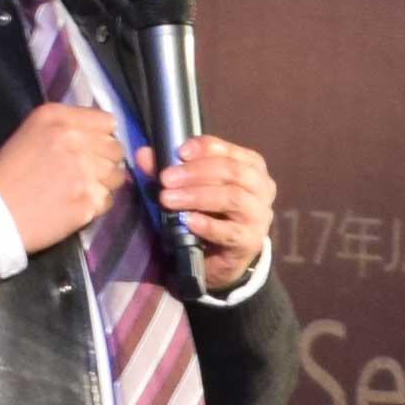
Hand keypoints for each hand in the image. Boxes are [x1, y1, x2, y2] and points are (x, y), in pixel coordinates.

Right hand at [0, 101, 132, 252]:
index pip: (106, 122)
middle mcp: (73, 141)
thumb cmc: (9, 172)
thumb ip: (66, 124)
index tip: (92, 147)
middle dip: (105, 160)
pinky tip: (77, 204)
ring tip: (82, 189)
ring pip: (116, 176)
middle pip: (115, 149)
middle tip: (87, 172)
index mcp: (57, 120)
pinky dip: (96, 204)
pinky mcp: (87, 201)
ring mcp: (83, 173)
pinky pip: (108, 200)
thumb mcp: (31, 131)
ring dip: (104, 183)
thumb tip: (105, 131)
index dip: (102, 136)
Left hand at [159, 135, 275, 291]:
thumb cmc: (212, 213)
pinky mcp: (250, 241)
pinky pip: (229, 231)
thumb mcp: (193, 188)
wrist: (224, 256)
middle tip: (166, 179)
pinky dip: (207, 225)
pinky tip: (188, 221)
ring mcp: (258, 215)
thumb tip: (143, 154)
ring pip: (232, 198)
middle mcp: (261, 187)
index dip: (205, 148)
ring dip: (197, 196)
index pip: (229, 151)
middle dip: (196, 172)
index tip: (180, 152)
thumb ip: (170, 171)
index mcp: (251, 166)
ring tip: (169, 199)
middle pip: (232, 171)